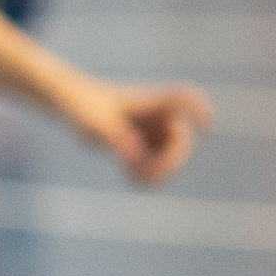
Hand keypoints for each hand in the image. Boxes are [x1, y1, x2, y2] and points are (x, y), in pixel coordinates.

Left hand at [67, 81, 213, 185]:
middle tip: (146, 169)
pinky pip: (155, 168)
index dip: (200, 112)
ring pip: (170, 158)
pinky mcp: (142, 146)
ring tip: (133, 174)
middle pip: (181, 140)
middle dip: (170, 160)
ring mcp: (152, 132)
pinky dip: (148, 176)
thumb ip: (114, 138)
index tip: (205, 128)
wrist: (71, 104)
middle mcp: (157, 116)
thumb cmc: (81, 106)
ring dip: (158, 171)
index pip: (186, 99)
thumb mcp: (93, 122)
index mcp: (150, 102)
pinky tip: (130, 175)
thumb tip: (135, 157)